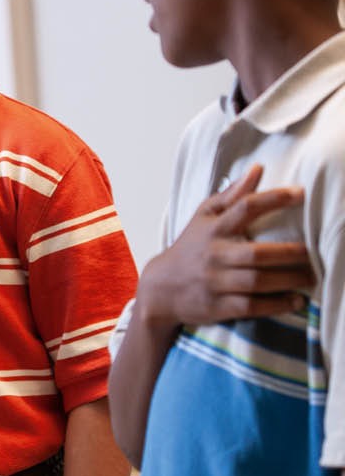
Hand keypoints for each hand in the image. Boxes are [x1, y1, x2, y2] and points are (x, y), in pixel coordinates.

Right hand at [136, 164, 311, 332]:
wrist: (161, 288)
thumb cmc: (190, 248)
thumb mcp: (204, 217)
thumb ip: (232, 195)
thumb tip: (258, 169)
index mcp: (214, 229)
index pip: (244, 208)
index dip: (273, 199)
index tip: (300, 194)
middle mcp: (214, 255)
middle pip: (257, 253)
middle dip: (290, 253)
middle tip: (313, 251)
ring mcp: (215, 282)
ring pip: (256, 282)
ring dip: (289, 280)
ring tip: (311, 276)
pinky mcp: (217, 306)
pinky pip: (251, 306)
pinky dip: (276, 304)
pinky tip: (295, 300)